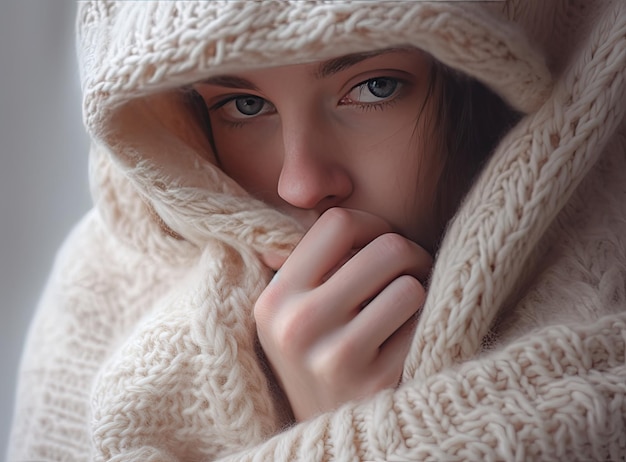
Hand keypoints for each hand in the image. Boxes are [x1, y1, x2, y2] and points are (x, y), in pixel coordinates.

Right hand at [254, 208, 431, 420]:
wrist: (333, 438)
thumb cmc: (317, 362)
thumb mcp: (290, 317)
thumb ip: (302, 264)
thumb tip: (306, 193)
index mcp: (274, 300)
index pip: (337, 223)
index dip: (372, 223)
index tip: (380, 242)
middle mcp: (297, 326)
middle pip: (385, 247)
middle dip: (409, 254)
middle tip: (411, 272)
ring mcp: (336, 357)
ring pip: (410, 284)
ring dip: (420, 291)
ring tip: (408, 307)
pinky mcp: (377, 383)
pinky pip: (424, 323)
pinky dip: (426, 325)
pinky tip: (411, 339)